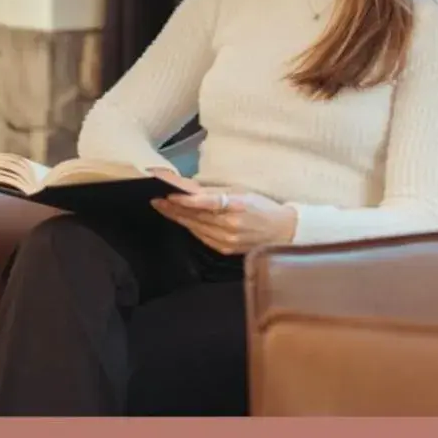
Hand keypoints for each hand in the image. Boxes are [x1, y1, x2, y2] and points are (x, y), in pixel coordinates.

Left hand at [150, 185, 297, 253]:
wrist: (281, 231)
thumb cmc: (261, 205)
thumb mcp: (241, 190)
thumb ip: (215, 191)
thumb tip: (191, 187)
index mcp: (234, 207)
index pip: (204, 203)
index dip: (184, 200)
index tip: (167, 194)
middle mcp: (229, 226)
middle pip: (195, 216)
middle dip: (174, 208)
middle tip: (155, 200)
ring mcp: (226, 240)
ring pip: (196, 228)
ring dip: (178, 218)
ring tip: (162, 208)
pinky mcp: (225, 249)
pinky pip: (202, 237)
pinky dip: (190, 228)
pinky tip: (180, 220)